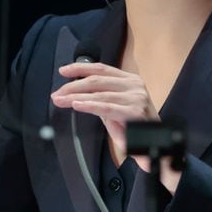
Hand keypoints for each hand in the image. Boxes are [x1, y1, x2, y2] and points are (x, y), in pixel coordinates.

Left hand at [51, 62, 181, 191]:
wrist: (154, 144)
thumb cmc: (133, 126)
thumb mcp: (114, 106)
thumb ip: (99, 96)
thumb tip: (74, 91)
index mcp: (130, 79)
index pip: (101, 69)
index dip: (80, 68)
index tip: (63, 71)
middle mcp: (134, 85)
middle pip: (97, 80)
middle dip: (73, 86)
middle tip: (57, 93)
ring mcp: (136, 97)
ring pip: (99, 93)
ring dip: (76, 96)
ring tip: (60, 100)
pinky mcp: (134, 111)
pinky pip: (106, 107)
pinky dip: (89, 105)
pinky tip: (76, 105)